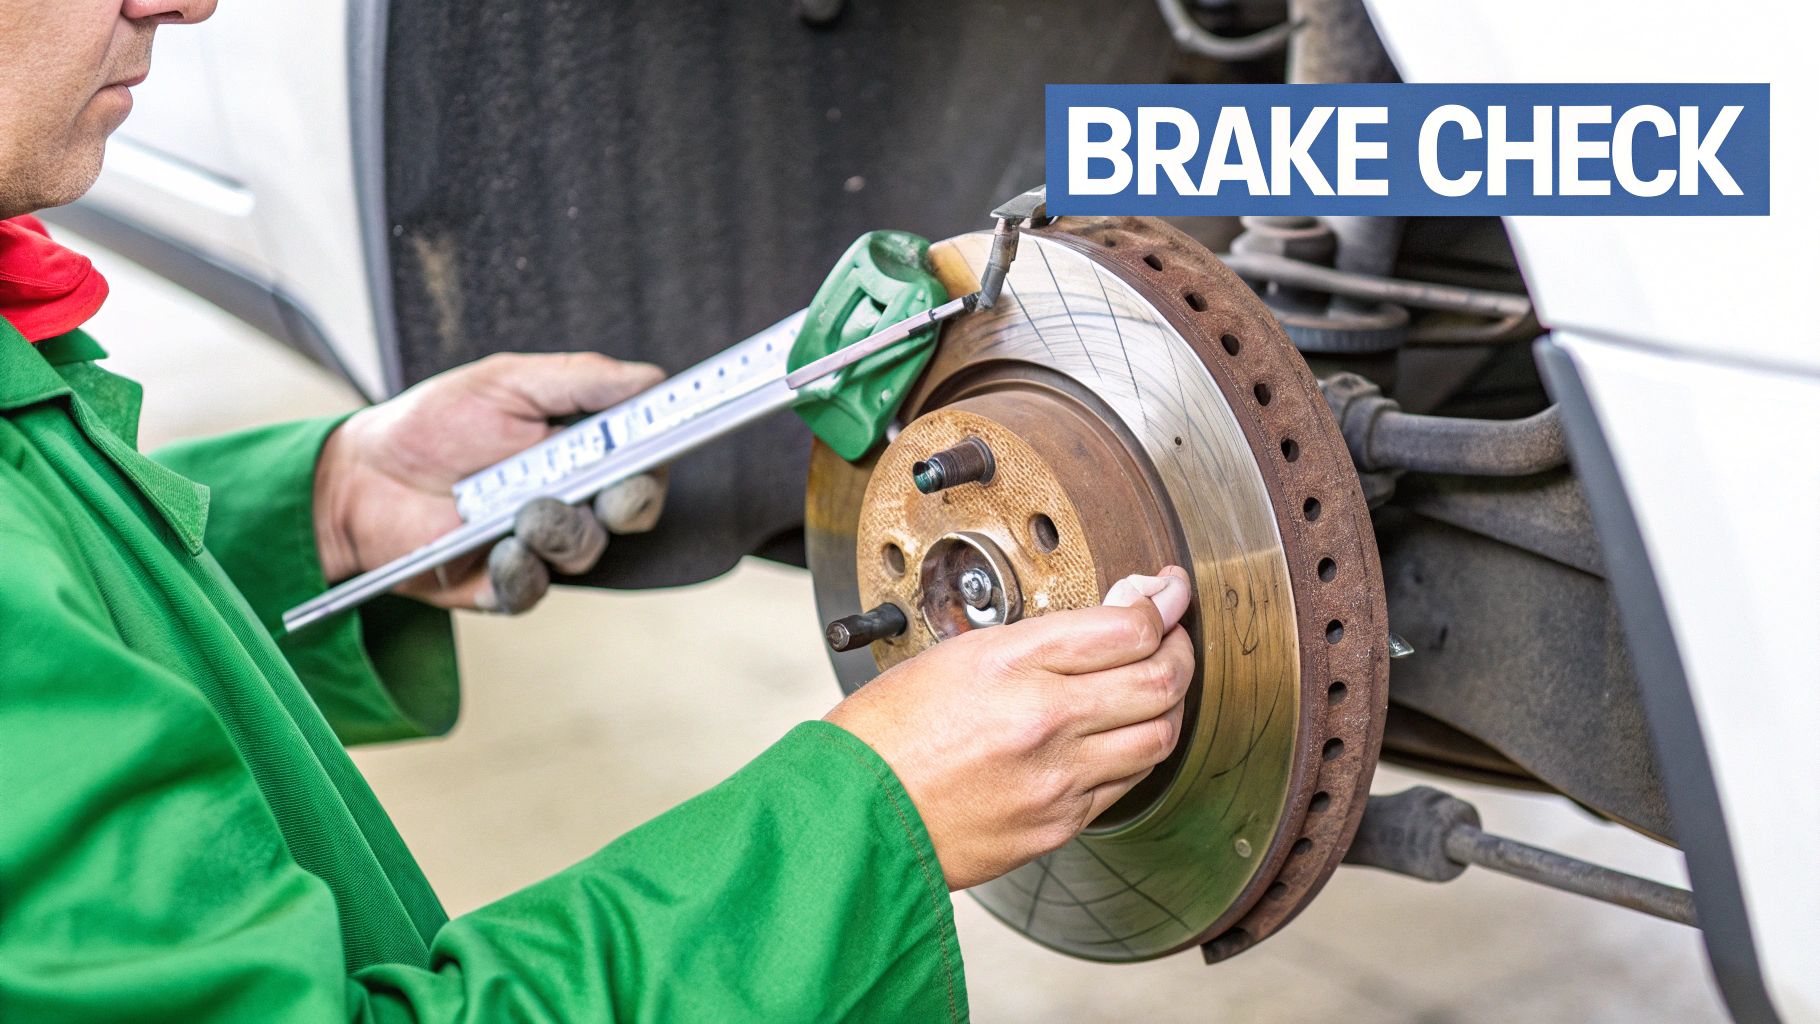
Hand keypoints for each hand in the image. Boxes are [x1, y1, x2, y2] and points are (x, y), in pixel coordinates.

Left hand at [313, 352, 668, 612]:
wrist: (361, 476)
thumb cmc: (434, 423)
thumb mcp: (505, 382)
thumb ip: (580, 380)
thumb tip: (651, 378)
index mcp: (584, 450)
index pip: (645, 460)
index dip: (657, 460)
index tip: (654, 454)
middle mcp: (574, 500)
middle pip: (631, 511)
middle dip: (624, 503)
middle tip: (606, 494)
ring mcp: (541, 545)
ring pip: (585, 550)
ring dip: (561, 529)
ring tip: (521, 511)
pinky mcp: (506, 584)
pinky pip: (533, 588)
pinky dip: (521, 569)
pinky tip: (498, 548)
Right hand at [825, 566, 1194, 889]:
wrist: (854, 814)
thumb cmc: (888, 732)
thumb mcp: (956, 653)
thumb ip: (1041, 638)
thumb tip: (1113, 616)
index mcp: (1010, 664)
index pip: (1127, 628)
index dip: (1165, 602)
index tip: (1170, 591)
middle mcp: (1043, 721)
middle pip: (1160, 679)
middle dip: (1182, 649)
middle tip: (1175, 635)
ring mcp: (1057, 778)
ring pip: (1158, 735)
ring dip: (1170, 703)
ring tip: (1158, 685)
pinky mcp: (1059, 824)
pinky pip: (1126, 782)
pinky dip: (1136, 751)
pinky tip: (1121, 734)